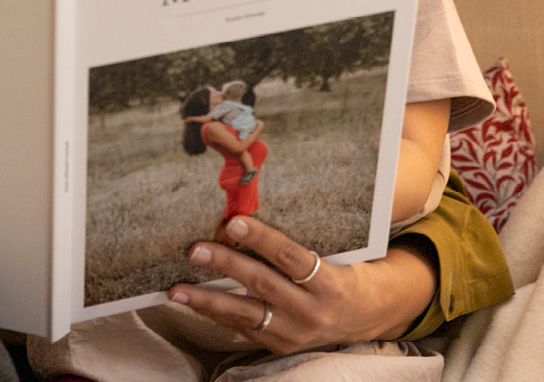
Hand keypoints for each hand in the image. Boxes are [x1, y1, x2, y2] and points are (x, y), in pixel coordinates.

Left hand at [168, 216, 435, 354]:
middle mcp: (313, 312)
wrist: (366, 317)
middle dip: (227, 266)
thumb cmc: (343, 271)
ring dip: (208, 302)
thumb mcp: (336, 254)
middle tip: (195, 250)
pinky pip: (244, 329)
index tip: (234, 221)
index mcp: (330, 282)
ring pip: (246, 315)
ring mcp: (295, 333)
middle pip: (264, 285)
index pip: (291, 257)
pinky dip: (216, 315)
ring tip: (177, 290)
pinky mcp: (280, 346)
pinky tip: (192, 303)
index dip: (262, 239)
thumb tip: (257, 197)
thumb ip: (301, 236)